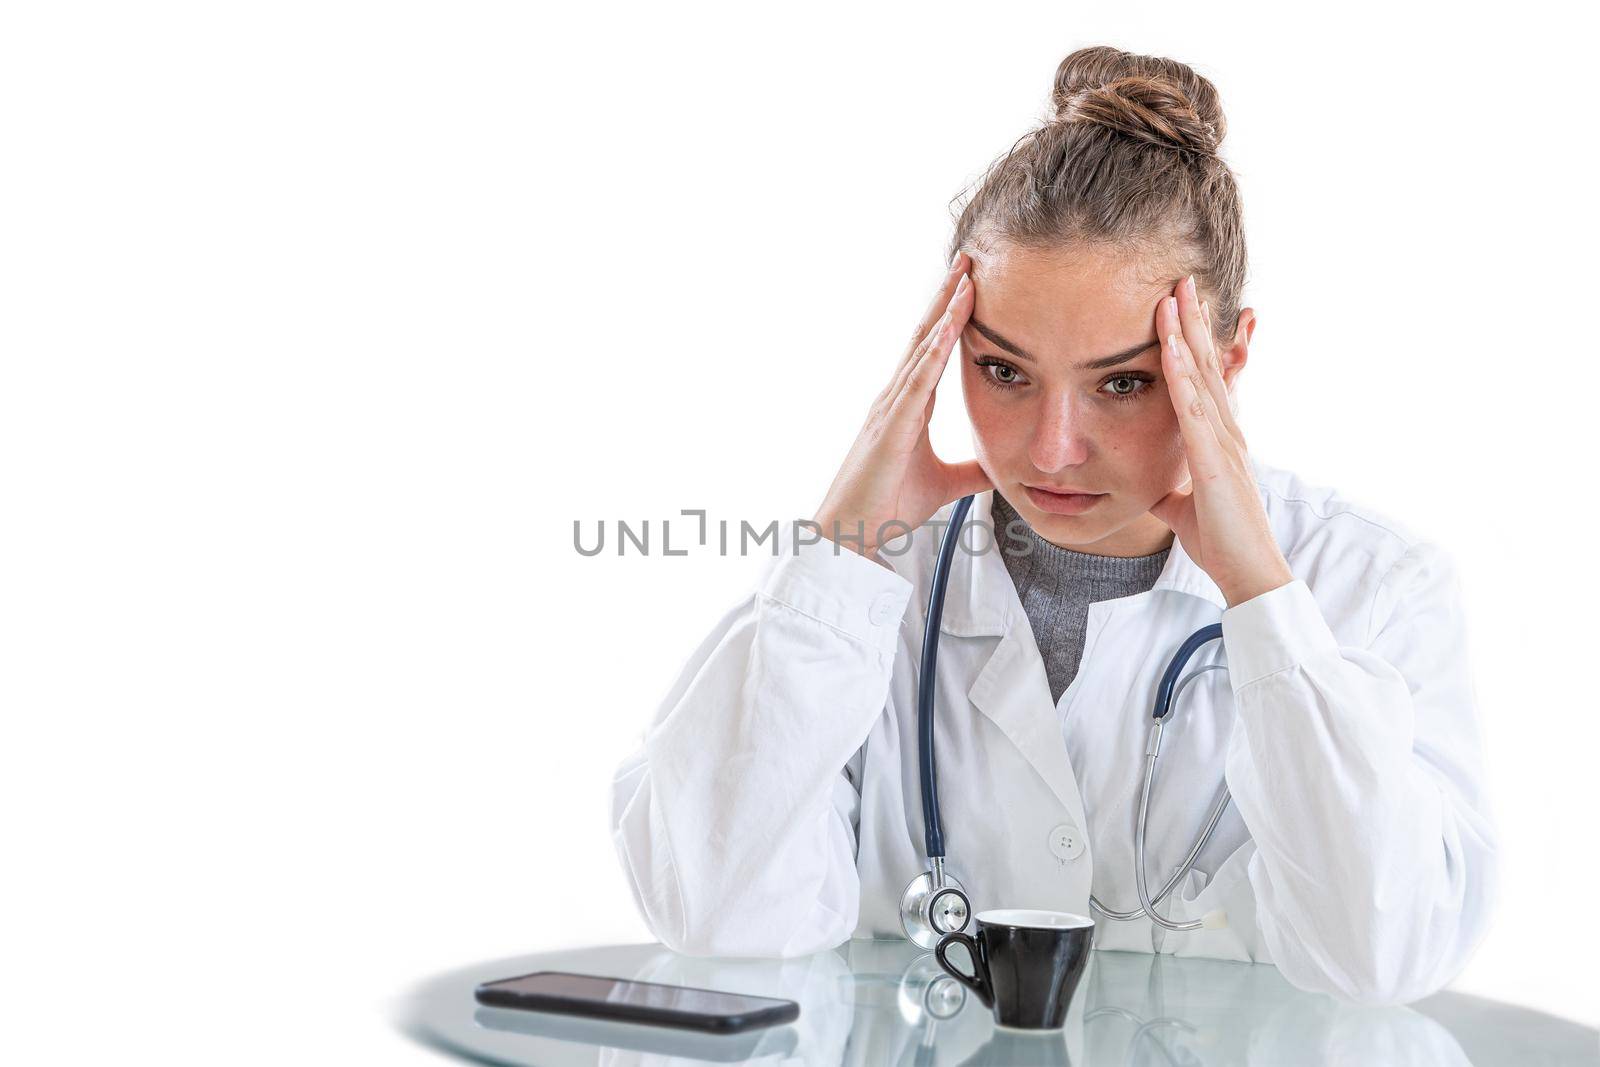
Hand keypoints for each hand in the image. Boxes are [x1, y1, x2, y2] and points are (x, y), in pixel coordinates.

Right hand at [811, 253, 992, 561]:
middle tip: (969, 257)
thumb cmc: (885, 509)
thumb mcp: (943, 484)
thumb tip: (1000, 465)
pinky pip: (915, 383)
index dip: (952, 315)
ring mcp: (890, 409)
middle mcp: (896, 398)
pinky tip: (947, 328)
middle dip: (947, 296)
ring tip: (966, 276)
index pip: (933, 349)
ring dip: (943, 311)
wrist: (852, 537)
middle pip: (925, 334)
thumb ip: (970, 470)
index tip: (972, 282)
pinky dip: (931, 353)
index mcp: (907, 407)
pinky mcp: (890, 428)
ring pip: (920, 348)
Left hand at [1147, 275, 1293, 606]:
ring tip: (1175, 294)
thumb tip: (1148, 484)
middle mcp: (1227, 431)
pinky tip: (1171, 347)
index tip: (1180, 308)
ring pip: (1203, 376)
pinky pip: (1194, 409)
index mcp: (1219, 438)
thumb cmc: (1221, 541)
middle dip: (1194, 321)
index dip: (1194, 342)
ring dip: (1188, 334)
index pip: (1205, 379)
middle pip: (1209, 364)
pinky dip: (1182, 375)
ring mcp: (1225, 442)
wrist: (1247, 573)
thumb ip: (1168, 488)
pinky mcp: (1216, 460)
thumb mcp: (1182, 506)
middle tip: (1183, 278)